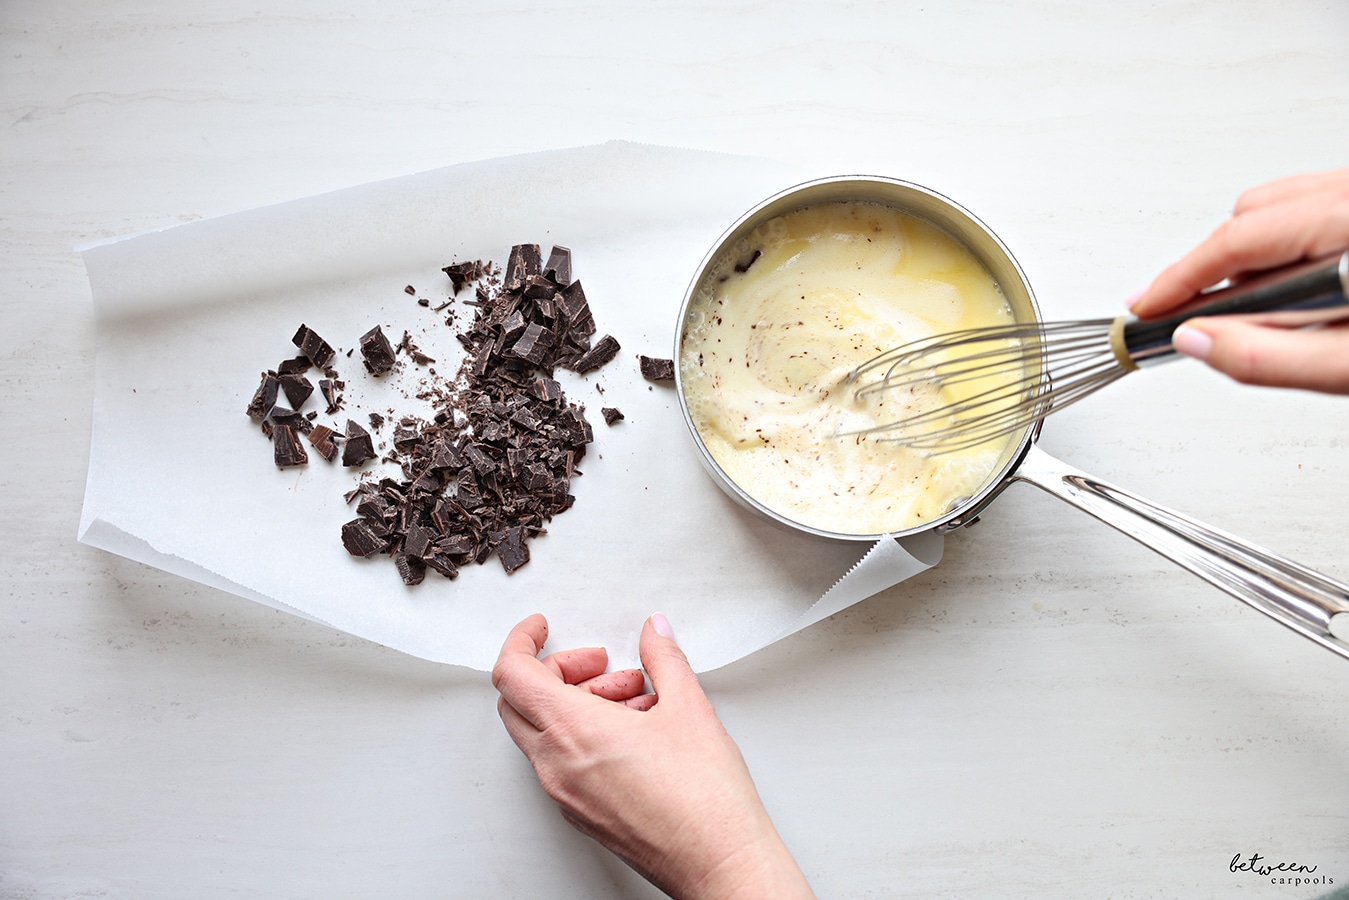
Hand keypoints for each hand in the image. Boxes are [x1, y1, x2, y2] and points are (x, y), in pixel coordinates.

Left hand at [492, 613, 813, 899]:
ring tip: (636, 700)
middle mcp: (557, 766)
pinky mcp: (581, 814)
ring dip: (576, 703)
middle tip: (601, 665)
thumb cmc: (705, 800)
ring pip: (541, 733)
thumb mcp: (689, 707)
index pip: (512, 674)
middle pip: (519, 701)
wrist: (719, 863)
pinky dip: (582, 736)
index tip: (541, 628)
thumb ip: (663, 658)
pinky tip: (635, 732)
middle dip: (556, 671)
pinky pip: (560, 763)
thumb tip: (654, 633)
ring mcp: (565, 795)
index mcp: (573, 731)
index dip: (521, 640)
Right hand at [1128, 167, 1348, 392]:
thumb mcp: (1346, 362)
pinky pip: (1309, 207)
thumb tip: (1194, 340)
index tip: (1147, 307)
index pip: (1237, 240)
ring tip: (1250, 307)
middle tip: (1185, 313)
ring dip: (1248, 256)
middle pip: (1251, 213)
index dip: (1181, 278)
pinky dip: (1284, 246)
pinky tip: (1293, 288)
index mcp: (1347, 221)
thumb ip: (1265, 356)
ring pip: (1278, 206)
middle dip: (1211, 267)